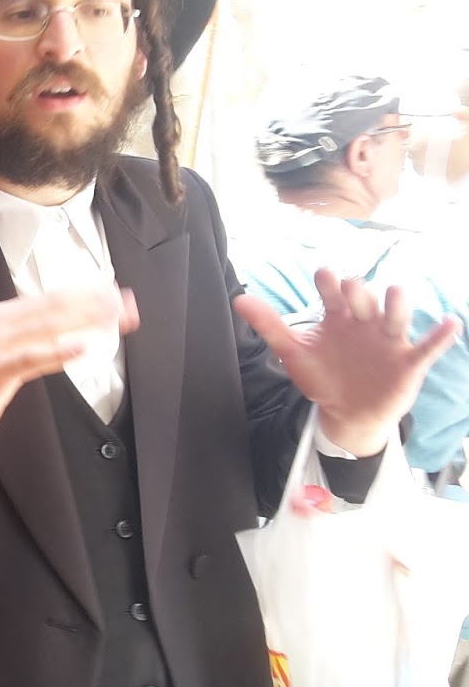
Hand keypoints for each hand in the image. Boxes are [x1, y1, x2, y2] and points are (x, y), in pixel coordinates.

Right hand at [0, 284, 137, 459]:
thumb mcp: (3, 348)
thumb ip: (32, 336)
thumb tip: (71, 329)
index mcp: (3, 314)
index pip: (53, 297)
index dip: (88, 293)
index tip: (117, 294)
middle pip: (55, 307)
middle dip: (94, 304)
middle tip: (125, 304)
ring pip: (47, 327)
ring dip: (84, 321)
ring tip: (113, 318)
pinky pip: (33, 356)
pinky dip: (60, 350)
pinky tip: (83, 347)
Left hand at [235, 268, 459, 455]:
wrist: (346, 412)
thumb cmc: (322, 376)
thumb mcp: (292, 352)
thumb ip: (269, 325)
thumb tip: (239, 300)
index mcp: (337, 317)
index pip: (333, 294)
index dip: (329, 284)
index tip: (323, 274)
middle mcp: (364, 323)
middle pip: (364, 301)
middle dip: (359, 294)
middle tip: (352, 286)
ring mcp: (388, 341)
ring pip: (395, 317)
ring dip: (396, 306)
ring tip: (396, 293)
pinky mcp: (408, 362)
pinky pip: (427, 347)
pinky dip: (440, 336)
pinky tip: (450, 322)